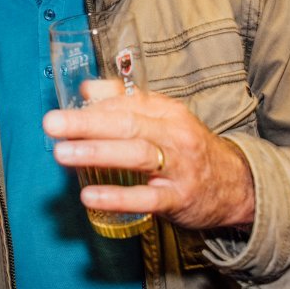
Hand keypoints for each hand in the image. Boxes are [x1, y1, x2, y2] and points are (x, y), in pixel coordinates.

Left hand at [43, 80, 254, 229]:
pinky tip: (89, 195)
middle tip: (52, 123)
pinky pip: (147, 199)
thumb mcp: (164, 120)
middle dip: (87, 123)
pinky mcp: (178, 199)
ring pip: (138, 154)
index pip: (128, 102)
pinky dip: (117, 196)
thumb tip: (86, 88)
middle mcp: (175, 135)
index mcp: (168, 112)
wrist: (237, 187)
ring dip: (98, 152)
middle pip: (129, 123)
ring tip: (63, 153)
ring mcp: (179, 168)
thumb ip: (126, 102)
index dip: (94, 106)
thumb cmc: (188, 150)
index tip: (63, 111)